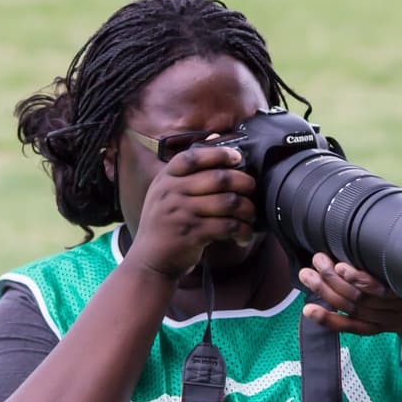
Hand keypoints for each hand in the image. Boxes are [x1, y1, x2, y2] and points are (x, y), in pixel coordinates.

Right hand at [126, 146, 256, 278]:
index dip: (219, 154)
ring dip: (247, 209)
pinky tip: (244, 235)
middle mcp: (171, 193)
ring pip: (228, 202)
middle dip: (244, 182)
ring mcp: (182, 213)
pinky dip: (242, 231)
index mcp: (166, 179)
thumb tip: (213, 140)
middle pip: (219, 179)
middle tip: (252, 188)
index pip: (193, 158)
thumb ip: (185, 174)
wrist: (149, 260)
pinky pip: (227, 226)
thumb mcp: (165, 194)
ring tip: (250, 215)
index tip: (237, 157)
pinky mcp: (192, 234)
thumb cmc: (164, 225)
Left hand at [298, 252, 401, 336]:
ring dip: (325, 292)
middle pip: (359, 297)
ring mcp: (380, 321)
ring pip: (349, 308)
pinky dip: (328, 320)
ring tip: (306, 275)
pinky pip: (348, 327)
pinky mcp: (370, 329)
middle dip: (333, 279)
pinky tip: (309, 310)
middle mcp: (392, 308)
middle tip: (317, 260)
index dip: (360, 279)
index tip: (341, 266)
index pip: (381, 288)